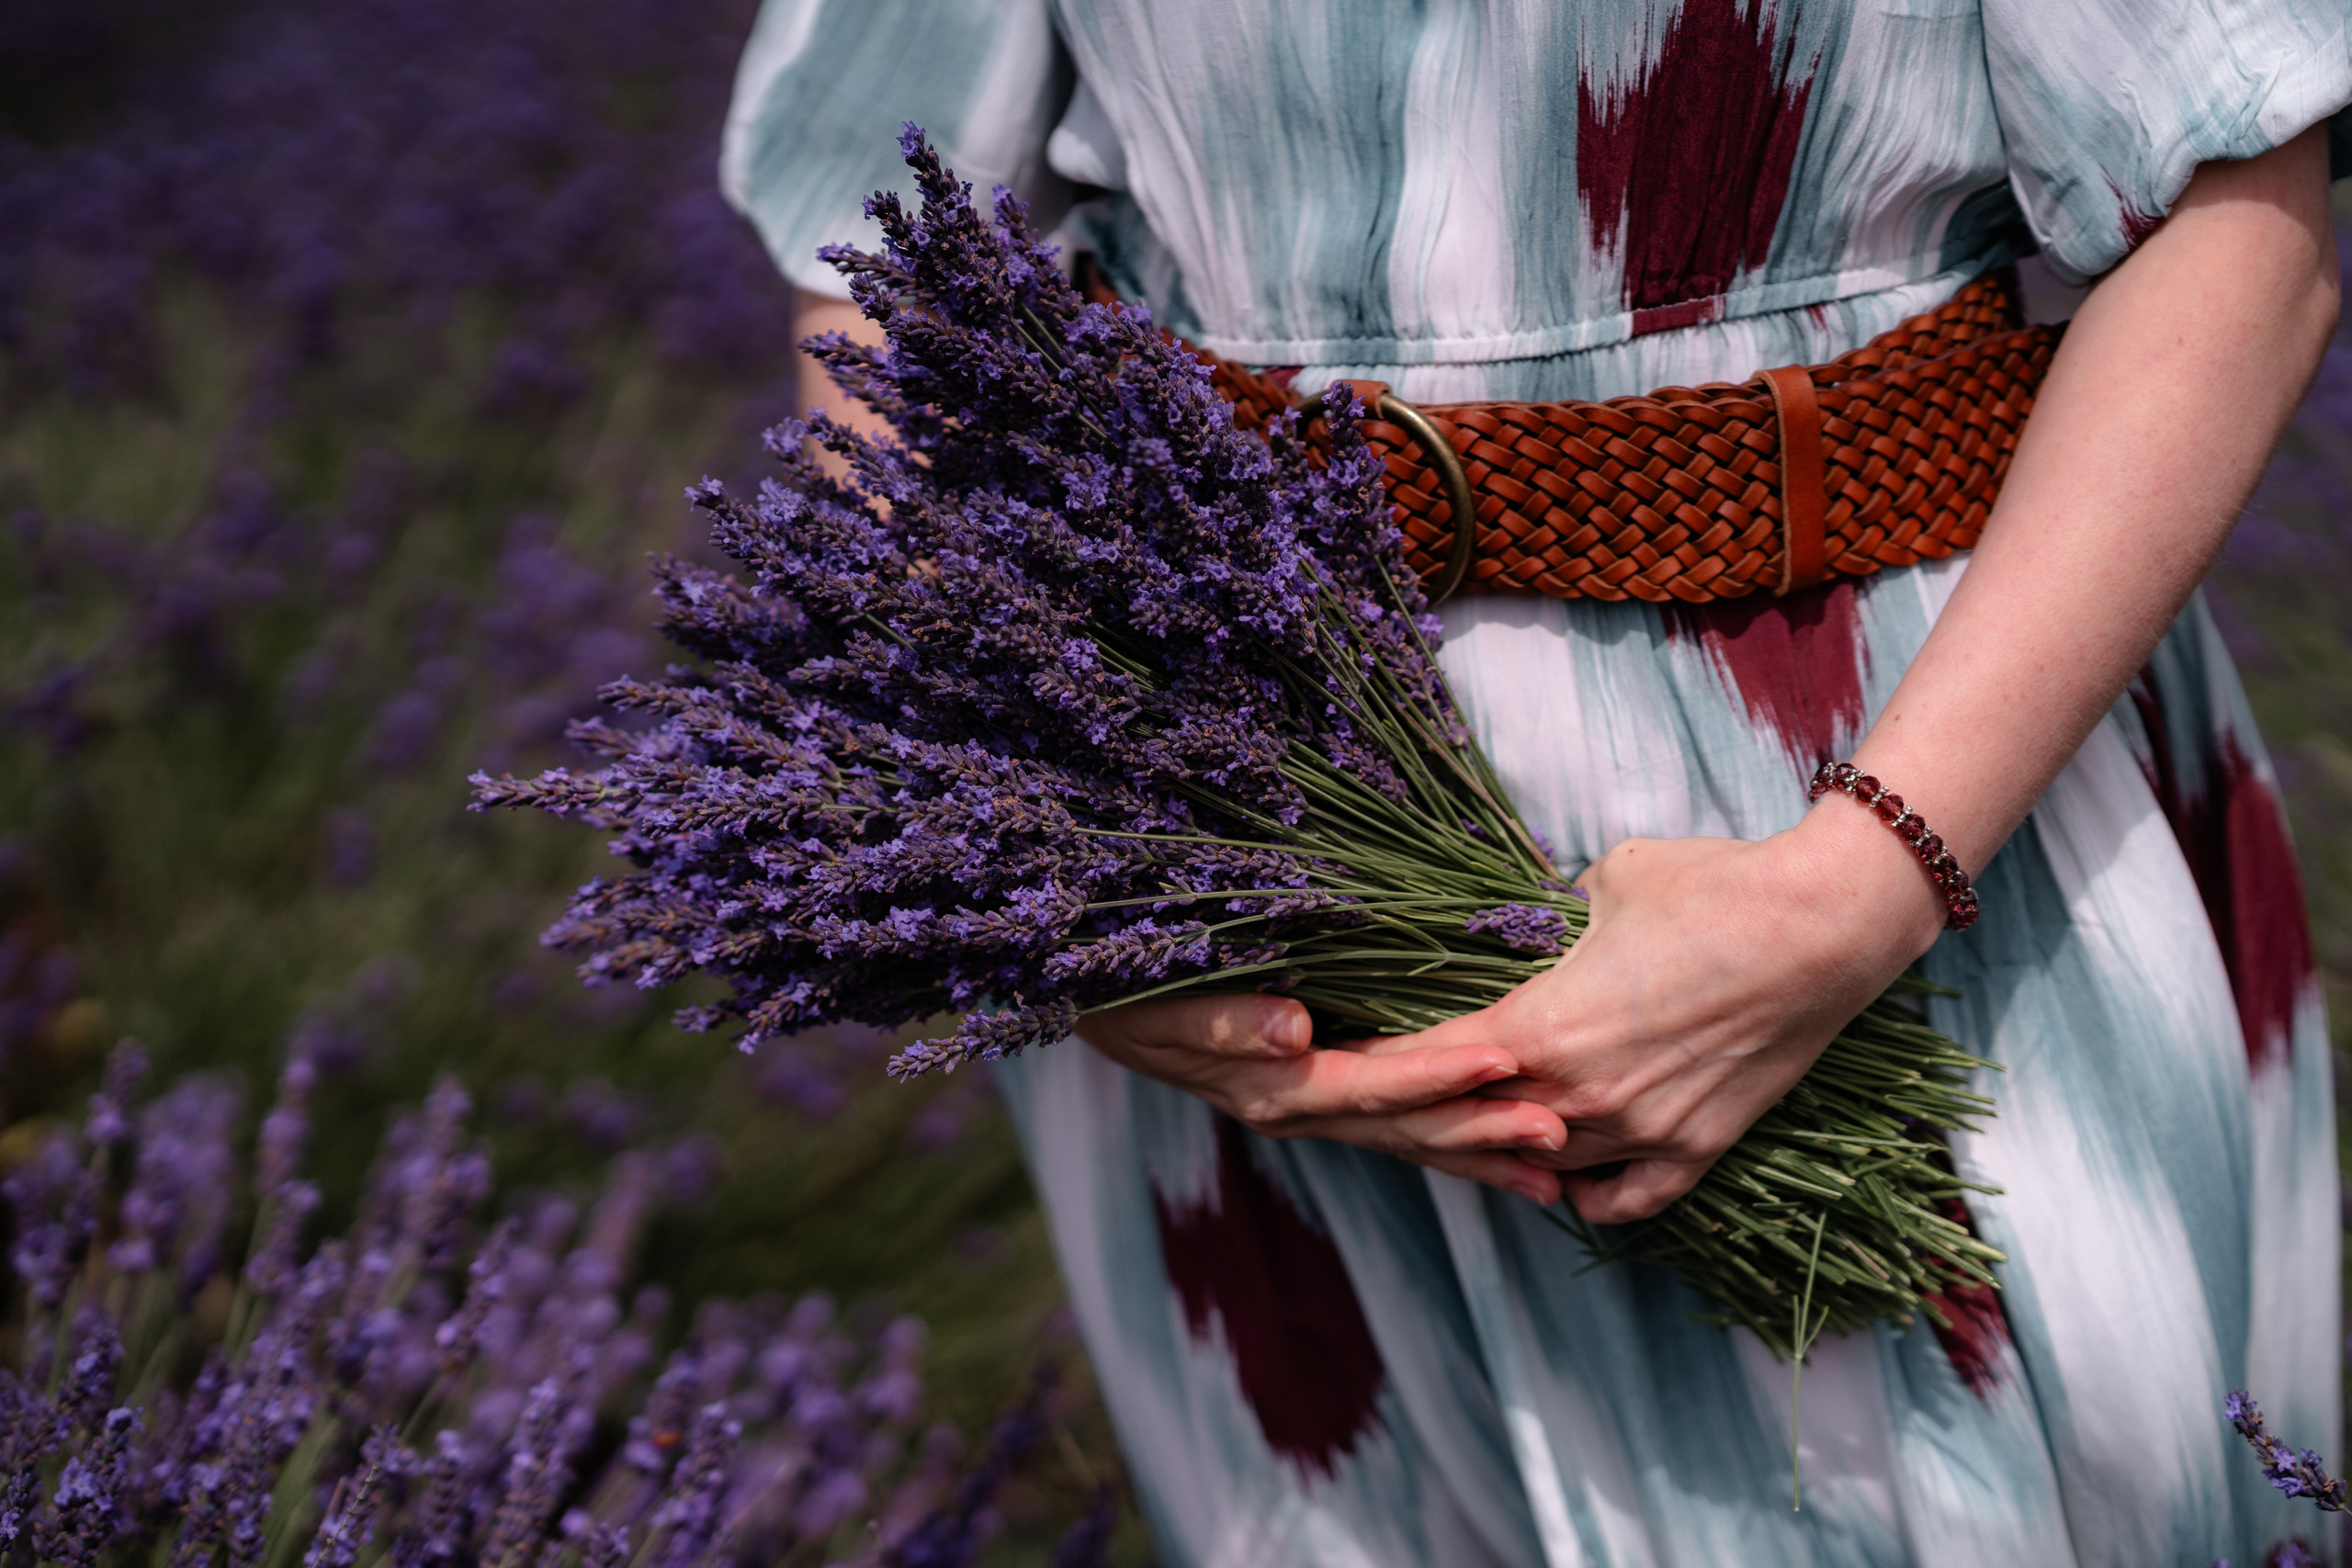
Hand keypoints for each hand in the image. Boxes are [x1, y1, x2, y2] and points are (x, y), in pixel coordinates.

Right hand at [1075, 993, 1571, 1201]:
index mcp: (1269, 1087)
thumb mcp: (1159, 1004)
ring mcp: (1310, 1108)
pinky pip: (1396, 1126)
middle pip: (1405, 1129)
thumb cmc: (1124, 988)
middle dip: (1483, 1130)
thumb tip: (1295, 1031)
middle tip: (1562, 1132)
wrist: (1095, 1000)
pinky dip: (1452, 1138)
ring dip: (1482, 1150)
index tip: (1504, 1060)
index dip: (1438, 1075)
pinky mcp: (1319, 1094)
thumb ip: (1224, 1021)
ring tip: (1558, 1166)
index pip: (1369, 1086)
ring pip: (1410, 1138)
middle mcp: (1297, 1108)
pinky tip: (1505, 1152)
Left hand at [1412, 803, 1946, 1223]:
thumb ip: (1546, 916)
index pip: (1428, 1065)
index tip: (1337, 1060)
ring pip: (1538, 1168)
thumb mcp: (1603, 882)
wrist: (1824, 924)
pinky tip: (1558, 1172)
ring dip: (1501, 1151)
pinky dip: (1583, 1191)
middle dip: (1426, 1113)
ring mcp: (1641, 1133)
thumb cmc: (1710, 887)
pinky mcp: (1697, 1150)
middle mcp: (1579, 1098)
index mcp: (1539, 1030)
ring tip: (1466, 1130)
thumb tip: (1525, 917)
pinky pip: (1620, 1200)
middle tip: (1386, 1103)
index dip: (1379, 1063)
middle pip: (1471, 1129)